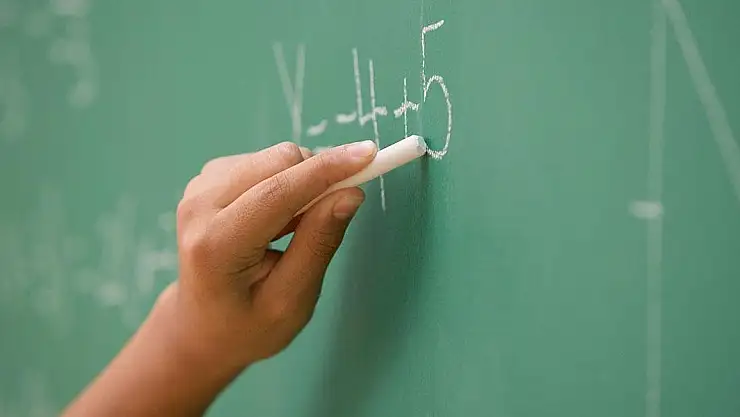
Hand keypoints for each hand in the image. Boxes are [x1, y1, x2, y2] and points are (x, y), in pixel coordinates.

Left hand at [165, 140, 376, 371]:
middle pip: (278, 161)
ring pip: (274, 157)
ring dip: (300, 183)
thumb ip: (319, 244)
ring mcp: (199, 188)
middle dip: (318, 177)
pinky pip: (263, 161)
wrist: (200, 328)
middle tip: (333, 212)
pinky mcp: (207, 179)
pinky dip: (283, 182)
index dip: (328, 169)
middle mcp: (199, 206)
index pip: (278, 192)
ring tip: (293, 230)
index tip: (370, 154)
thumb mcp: (291, 300)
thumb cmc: (247, 326)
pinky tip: (275, 220)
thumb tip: (350, 194)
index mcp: (216, 245)